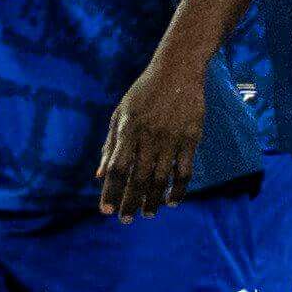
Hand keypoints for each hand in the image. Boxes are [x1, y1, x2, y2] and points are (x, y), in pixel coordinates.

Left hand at [94, 50, 206, 218]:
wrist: (177, 71)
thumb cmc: (143, 93)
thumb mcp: (120, 114)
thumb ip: (110, 145)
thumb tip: (99, 174)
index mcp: (128, 131)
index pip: (117, 168)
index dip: (111, 191)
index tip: (105, 210)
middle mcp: (149, 138)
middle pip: (138, 178)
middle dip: (130, 202)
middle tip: (125, 219)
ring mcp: (172, 139)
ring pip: (161, 179)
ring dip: (153, 200)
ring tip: (147, 214)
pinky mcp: (191, 139)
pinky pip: (185, 171)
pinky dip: (179, 190)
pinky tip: (172, 201)